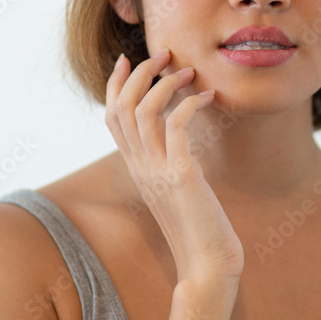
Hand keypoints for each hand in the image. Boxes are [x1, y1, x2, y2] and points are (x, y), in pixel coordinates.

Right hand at [106, 48, 244, 282]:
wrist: (208, 265)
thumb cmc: (200, 228)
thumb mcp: (176, 189)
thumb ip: (169, 163)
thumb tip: (178, 136)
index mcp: (136, 168)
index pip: (111, 117)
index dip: (115, 85)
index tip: (128, 60)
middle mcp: (139, 167)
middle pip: (121, 106)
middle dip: (140, 73)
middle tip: (164, 54)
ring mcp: (157, 171)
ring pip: (143, 110)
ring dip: (165, 82)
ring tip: (189, 70)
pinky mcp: (180, 176)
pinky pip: (176, 124)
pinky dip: (191, 103)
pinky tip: (209, 97)